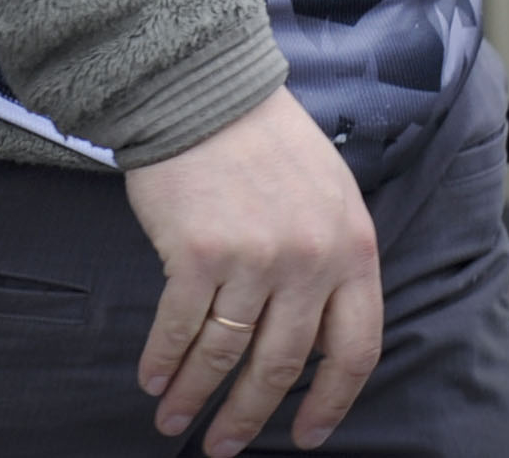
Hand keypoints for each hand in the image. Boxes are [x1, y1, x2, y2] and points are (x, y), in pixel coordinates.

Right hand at [125, 92, 382, 454]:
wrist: (204, 87)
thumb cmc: (264, 137)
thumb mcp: (330, 193)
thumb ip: (333, 257)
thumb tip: (316, 331)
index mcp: (353, 249)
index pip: (354, 349)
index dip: (331, 402)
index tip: (305, 434)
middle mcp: (310, 261)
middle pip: (282, 365)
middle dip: (249, 415)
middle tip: (223, 445)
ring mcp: (255, 259)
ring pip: (226, 354)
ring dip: (196, 395)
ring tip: (175, 419)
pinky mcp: (198, 253)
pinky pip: (181, 326)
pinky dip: (164, 359)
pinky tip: (153, 379)